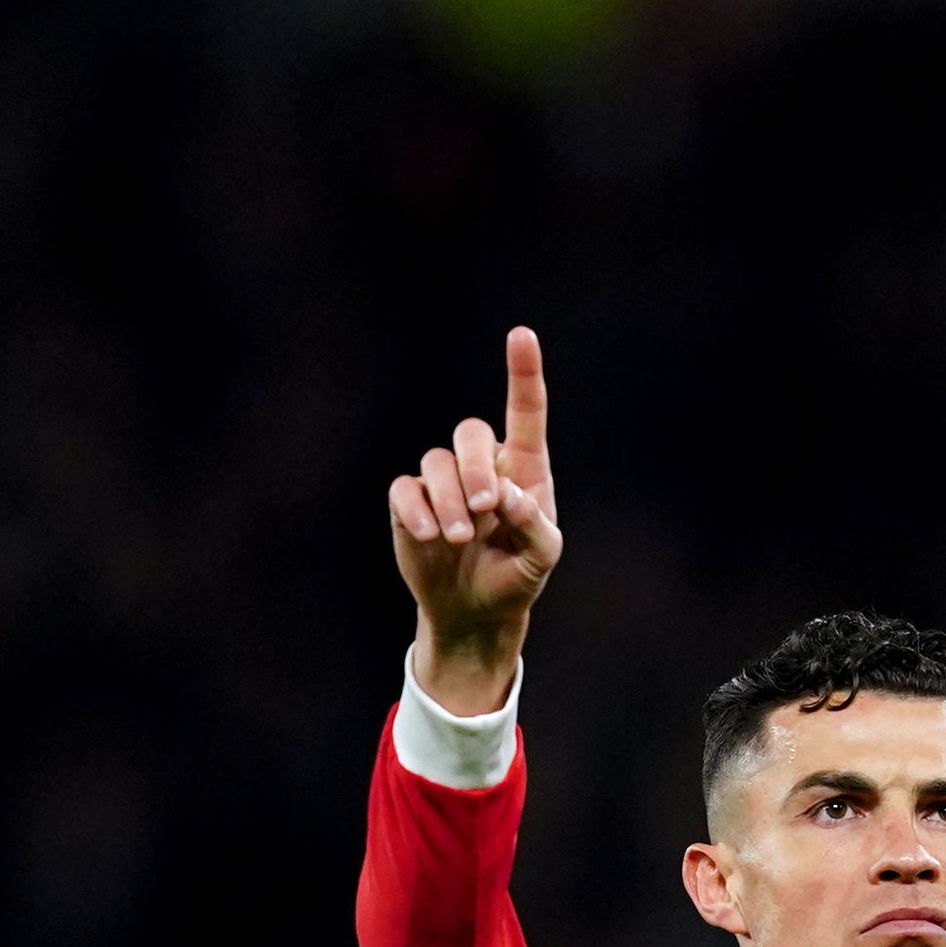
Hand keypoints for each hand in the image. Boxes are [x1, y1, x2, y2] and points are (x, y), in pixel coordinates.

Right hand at [390, 327, 562, 714]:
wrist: (475, 611)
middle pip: (471, 432)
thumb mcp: (541, 559)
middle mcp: (483, 467)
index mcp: (524, 471)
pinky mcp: (411, 502)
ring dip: (450, 499)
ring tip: (460, 538)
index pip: (525, 414)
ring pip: (436, 462)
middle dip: (476, 466)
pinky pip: (405, 488)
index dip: (522, 373)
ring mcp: (443, 482)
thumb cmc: (516, 578)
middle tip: (485, 507)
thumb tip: (507, 495)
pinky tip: (430, 537)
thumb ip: (534, 525)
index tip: (521, 335)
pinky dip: (417, 510)